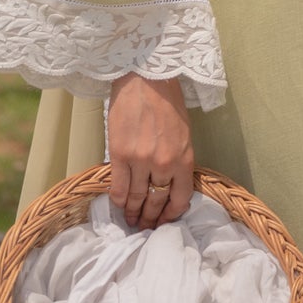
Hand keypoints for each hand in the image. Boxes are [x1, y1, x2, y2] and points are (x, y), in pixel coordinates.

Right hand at [107, 73, 193, 228]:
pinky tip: (119, 205)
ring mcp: (140, 159)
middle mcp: (163, 162)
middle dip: (151, 218)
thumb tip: (170, 183)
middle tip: (145, 226)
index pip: (180, 197)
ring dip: (133, 213)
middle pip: (156, 201)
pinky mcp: (118, 154)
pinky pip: (117, 187)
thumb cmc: (168, 100)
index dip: (172, 214)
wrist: (145, 76)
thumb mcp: (184, 132)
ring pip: (136, 198)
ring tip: (131, 221)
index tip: (165, 221)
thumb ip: (179, 159)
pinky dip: (118, 200)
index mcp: (184, 157)